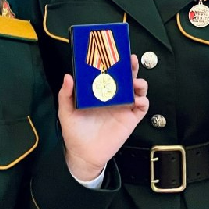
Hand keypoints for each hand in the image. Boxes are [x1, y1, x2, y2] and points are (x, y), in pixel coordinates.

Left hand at [60, 54, 148, 181]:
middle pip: (126, 78)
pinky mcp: (130, 119)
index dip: (114, 63)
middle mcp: (113, 97)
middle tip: (131, 60)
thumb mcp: (66, 112)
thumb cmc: (74, 132)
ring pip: (137, 90)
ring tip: (136, 82)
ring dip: (140, 83)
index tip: (115, 53)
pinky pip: (142, 108)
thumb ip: (65, 95)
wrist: (84, 155)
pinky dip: (143, 101)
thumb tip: (67, 76)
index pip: (109, 74)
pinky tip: (138, 99)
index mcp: (99, 92)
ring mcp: (123, 108)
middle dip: (131, 67)